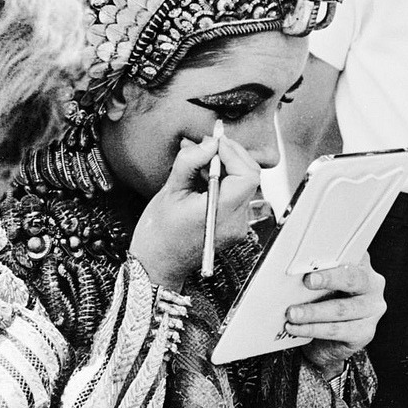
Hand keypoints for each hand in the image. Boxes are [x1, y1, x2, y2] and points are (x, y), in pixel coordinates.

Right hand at [130, 134, 260, 289]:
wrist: (157, 266)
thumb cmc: (158, 233)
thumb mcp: (169, 191)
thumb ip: (191, 162)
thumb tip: (210, 143)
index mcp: (219, 214)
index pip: (246, 175)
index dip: (233, 153)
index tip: (215, 142)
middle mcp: (236, 222)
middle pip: (250, 177)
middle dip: (232, 156)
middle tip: (209, 146)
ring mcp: (238, 226)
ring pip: (245, 184)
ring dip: (228, 167)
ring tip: (202, 163)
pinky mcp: (236, 226)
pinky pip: (239, 194)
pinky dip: (226, 180)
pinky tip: (205, 179)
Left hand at [287, 257, 385, 379]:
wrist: (329, 339)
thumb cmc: (323, 301)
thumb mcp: (322, 283)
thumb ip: (316, 272)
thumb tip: (294, 269)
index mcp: (363, 265)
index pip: (353, 253)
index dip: (337, 253)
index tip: (318, 256)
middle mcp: (372, 285)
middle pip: (353, 279)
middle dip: (329, 279)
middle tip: (308, 281)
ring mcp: (372, 310)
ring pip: (342, 309)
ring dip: (313, 311)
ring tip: (292, 313)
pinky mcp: (365, 332)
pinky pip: (337, 331)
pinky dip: (313, 329)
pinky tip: (296, 328)